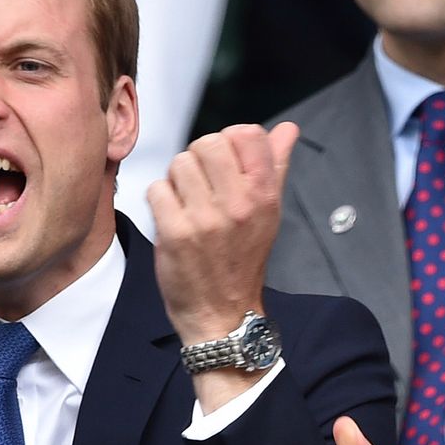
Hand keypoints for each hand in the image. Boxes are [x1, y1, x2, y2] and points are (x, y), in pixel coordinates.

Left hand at [146, 122, 295, 409]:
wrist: (222, 314)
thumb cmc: (242, 261)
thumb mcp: (268, 214)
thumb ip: (275, 166)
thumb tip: (287, 129)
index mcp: (264, 194)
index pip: (247, 133)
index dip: (228, 141)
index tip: (223, 164)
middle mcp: (239, 204)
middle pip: (207, 142)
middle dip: (197, 159)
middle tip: (199, 185)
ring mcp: (207, 219)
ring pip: (178, 164)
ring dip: (176, 181)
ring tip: (186, 204)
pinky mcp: (176, 233)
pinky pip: (157, 189)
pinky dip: (159, 201)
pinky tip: (172, 218)